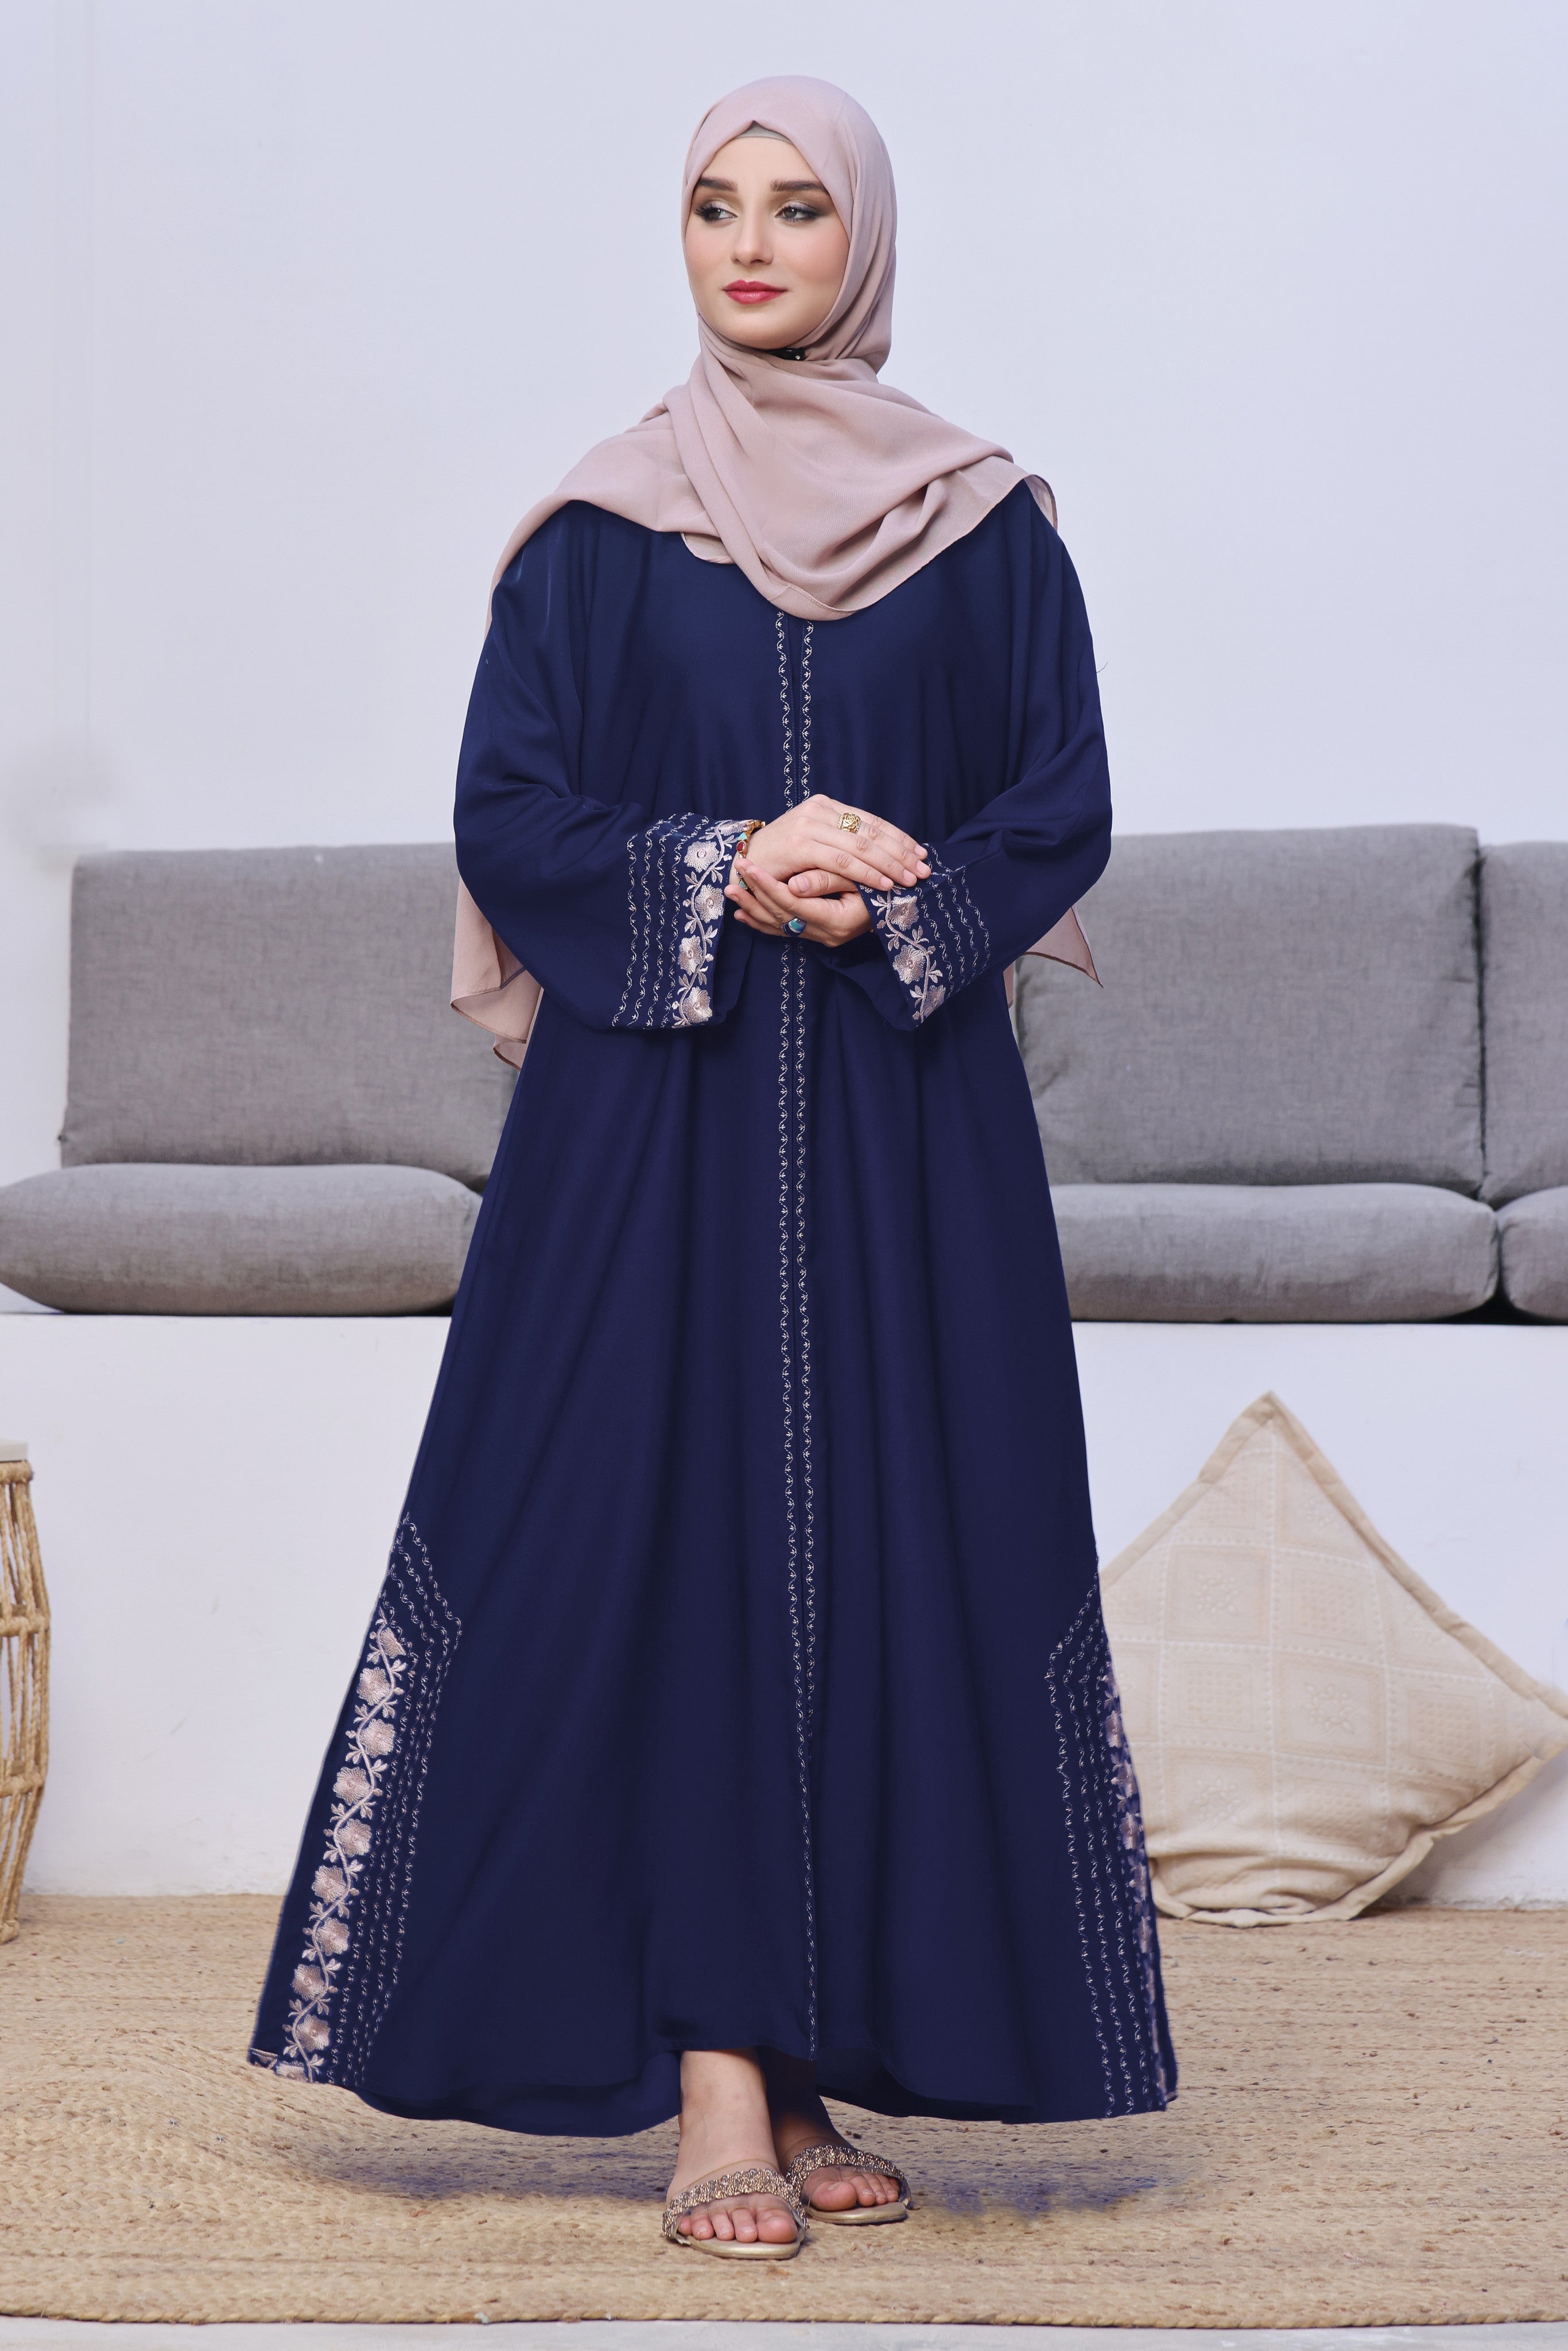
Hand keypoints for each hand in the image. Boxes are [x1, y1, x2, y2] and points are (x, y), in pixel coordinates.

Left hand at [726, 860, 873, 946]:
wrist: (900, 909)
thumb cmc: (885, 890)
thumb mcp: (860, 883)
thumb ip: (827, 881)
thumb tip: (793, 884)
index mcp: (836, 921)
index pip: (791, 902)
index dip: (767, 884)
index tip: (747, 865)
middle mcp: (825, 935)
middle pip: (780, 916)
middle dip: (753, 896)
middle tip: (730, 878)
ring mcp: (820, 938)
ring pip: (778, 926)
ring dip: (753, 910)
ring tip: (730, 893)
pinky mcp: (817, 936)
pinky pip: (783, 933)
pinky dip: (762, 923)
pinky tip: (743, 916)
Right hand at [738, 794, 928, 897]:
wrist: (741, 861)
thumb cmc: (781, 858)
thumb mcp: (815, 843)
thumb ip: (841, 842)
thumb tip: (882, 852)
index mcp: (826, 805)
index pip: (871, 821)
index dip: (899, 837)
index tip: (920, 853)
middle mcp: (819, 809)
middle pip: (871, 831)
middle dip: (901, 852)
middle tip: (924, 869)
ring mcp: (809, 825)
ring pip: (861, 846)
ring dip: (890, 865)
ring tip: (910, 879)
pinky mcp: (800, 845)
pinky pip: (842, 861)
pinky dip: (867, 873)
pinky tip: (884, 883)